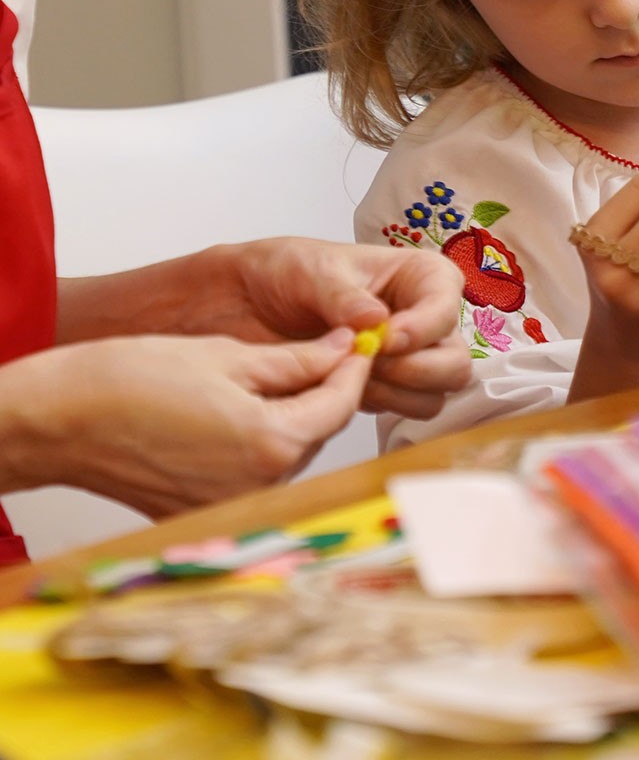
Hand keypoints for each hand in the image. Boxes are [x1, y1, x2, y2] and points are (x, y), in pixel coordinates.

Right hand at [0, 331, 370, 517]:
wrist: (61, 420)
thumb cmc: (131, 379)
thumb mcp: (228, 355)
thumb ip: (296, 360)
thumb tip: (342, 349)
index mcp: (270, 443)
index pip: (340, 405)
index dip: (353, 369)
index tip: (358, 344)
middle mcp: (257, 486)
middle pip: (318, 432)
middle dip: (324, 393)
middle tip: (320, 353)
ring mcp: (229, 505)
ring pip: (288, 454)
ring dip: (291, 419)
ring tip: (270, 380)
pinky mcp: (204, 512)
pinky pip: (254, 474)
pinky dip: (258, 444)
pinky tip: (238, 414)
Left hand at [200, 239, 471, 420]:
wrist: (240, 304)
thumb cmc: (283, 270)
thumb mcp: (311, 270)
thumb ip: (343, 296)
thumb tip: (377, 320)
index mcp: (420, 277)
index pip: (446, 306)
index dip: (423, 328)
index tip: (385, 338)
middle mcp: (423, 318)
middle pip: (454, 360)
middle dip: (418, 369)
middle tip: (371, 364)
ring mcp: (407, 357)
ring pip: (434, 393)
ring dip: (397, 392)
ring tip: (351, 374)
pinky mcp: (384, 387)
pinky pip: (404, 412)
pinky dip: (379, 407)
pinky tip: (343, 388)